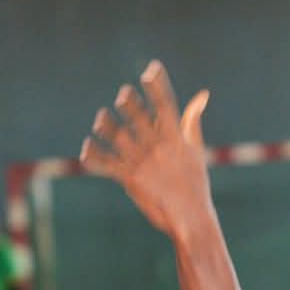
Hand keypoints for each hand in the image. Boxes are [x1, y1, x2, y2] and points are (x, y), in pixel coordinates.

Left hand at [82, 61, 215, 244]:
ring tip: (101, 118)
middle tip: (123, 96)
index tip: (150, 70)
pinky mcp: (130, 180)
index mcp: (175, 139)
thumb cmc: (195, 184)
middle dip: (129, 103)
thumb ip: (192, 121)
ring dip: (106, 124)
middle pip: (137, 117)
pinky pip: (106, 163)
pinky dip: (94, 155)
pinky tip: (87, 148)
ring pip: (117, 135)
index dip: (157, 85)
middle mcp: (158, 148)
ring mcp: (143, 163)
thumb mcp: (196, 150)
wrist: (191, 219)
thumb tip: (202, 94)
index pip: (165, 105)